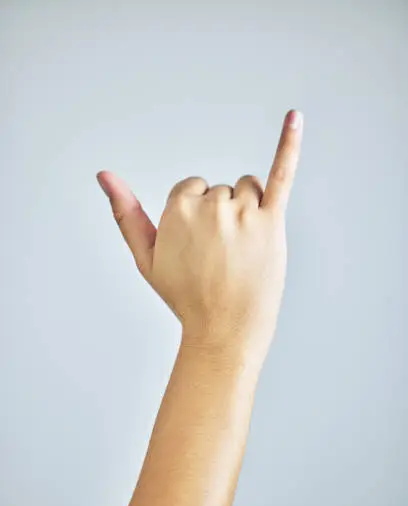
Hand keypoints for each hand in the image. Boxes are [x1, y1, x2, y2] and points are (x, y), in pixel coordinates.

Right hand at [97, 109, 302, 361]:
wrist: (224, 330)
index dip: (197, 218)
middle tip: (223, 257)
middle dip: (223, 216)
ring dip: (248, 211)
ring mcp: (244, 212)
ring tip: (244, 251)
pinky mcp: (273, 222)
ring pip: (249, 188)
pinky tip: (295, 117)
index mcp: (178, 209)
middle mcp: (211, 205)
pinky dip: (289, 144)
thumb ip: (125, 213)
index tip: (200, 247)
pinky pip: (282, 174)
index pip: (192, 189)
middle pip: (222, 190)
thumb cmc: (184, 295)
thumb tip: (103, 175)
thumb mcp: (145, 257)